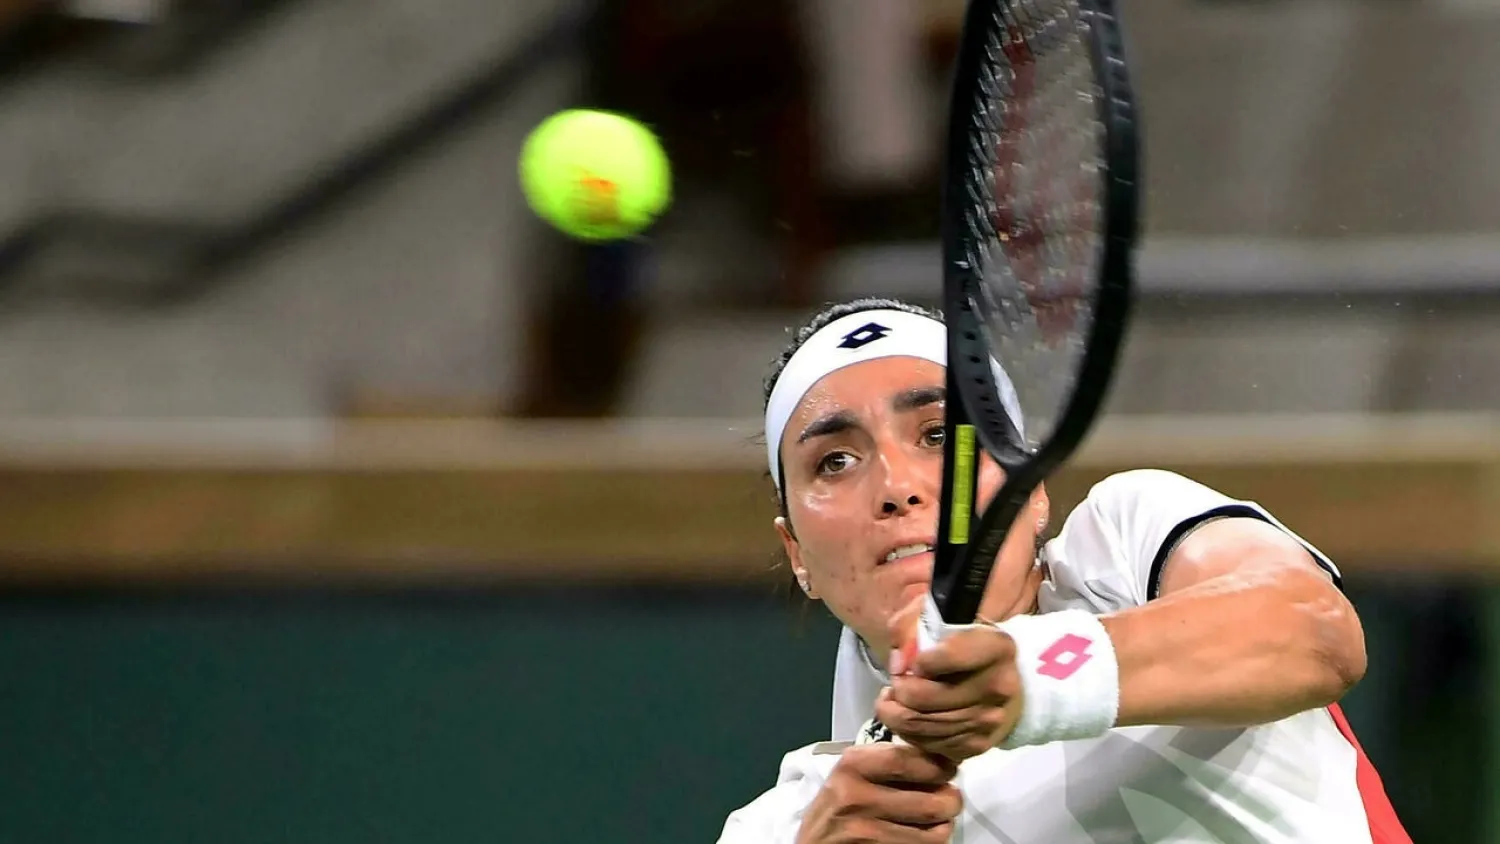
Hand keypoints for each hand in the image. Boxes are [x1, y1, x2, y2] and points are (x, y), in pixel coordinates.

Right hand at [795, 743, 961, 843]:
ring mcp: (865, 831)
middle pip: (930, 802)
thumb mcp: (852, 775)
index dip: (939, 766)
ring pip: (933, 834)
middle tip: (949, 801)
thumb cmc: (837, 808)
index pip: (909, 760)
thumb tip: (939, 759)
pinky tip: (917, 837)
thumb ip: (887, 762)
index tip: (948, 770)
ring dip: (942, 828)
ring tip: (935, 822)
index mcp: (853, 766)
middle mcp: (856, 797)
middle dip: (950, 802)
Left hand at [876, 595, 1024, 759]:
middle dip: (898, 689)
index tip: (916, 660)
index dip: (919, 660)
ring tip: (896, 697)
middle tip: (898, 681)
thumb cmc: (965, 643)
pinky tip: (912, 715)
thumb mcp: (939, 617)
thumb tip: (898, 665)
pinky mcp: (977, 746)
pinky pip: (926, 745)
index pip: (947, 657)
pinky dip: (909, 731)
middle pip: (921, 698)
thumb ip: (910, 626)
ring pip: (917, 725)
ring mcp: (989, 721)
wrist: (1002, 680)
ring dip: (894, 711)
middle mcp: (998, 687)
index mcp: (996, 647)